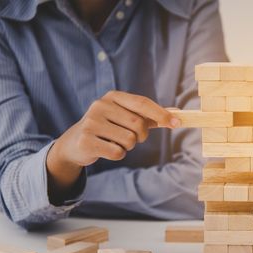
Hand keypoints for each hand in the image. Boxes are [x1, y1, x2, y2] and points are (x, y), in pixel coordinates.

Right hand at [46, 91, 180, 201]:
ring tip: (114, 142)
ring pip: (129, 140)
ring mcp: (91, 123)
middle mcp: (100, 105)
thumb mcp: (125, 117)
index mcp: (112, 97)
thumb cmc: (107, 129)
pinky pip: (117, 153)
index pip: (142, 103)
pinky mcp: (86, 140)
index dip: (161, 114)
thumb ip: (149, 116)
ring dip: (128, 147)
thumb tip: (177, 114)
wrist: (75, 143)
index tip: (177, 122)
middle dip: (141, 136)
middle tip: (132, 138)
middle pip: (138, 124)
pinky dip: (117, 155)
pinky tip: (106, 150)